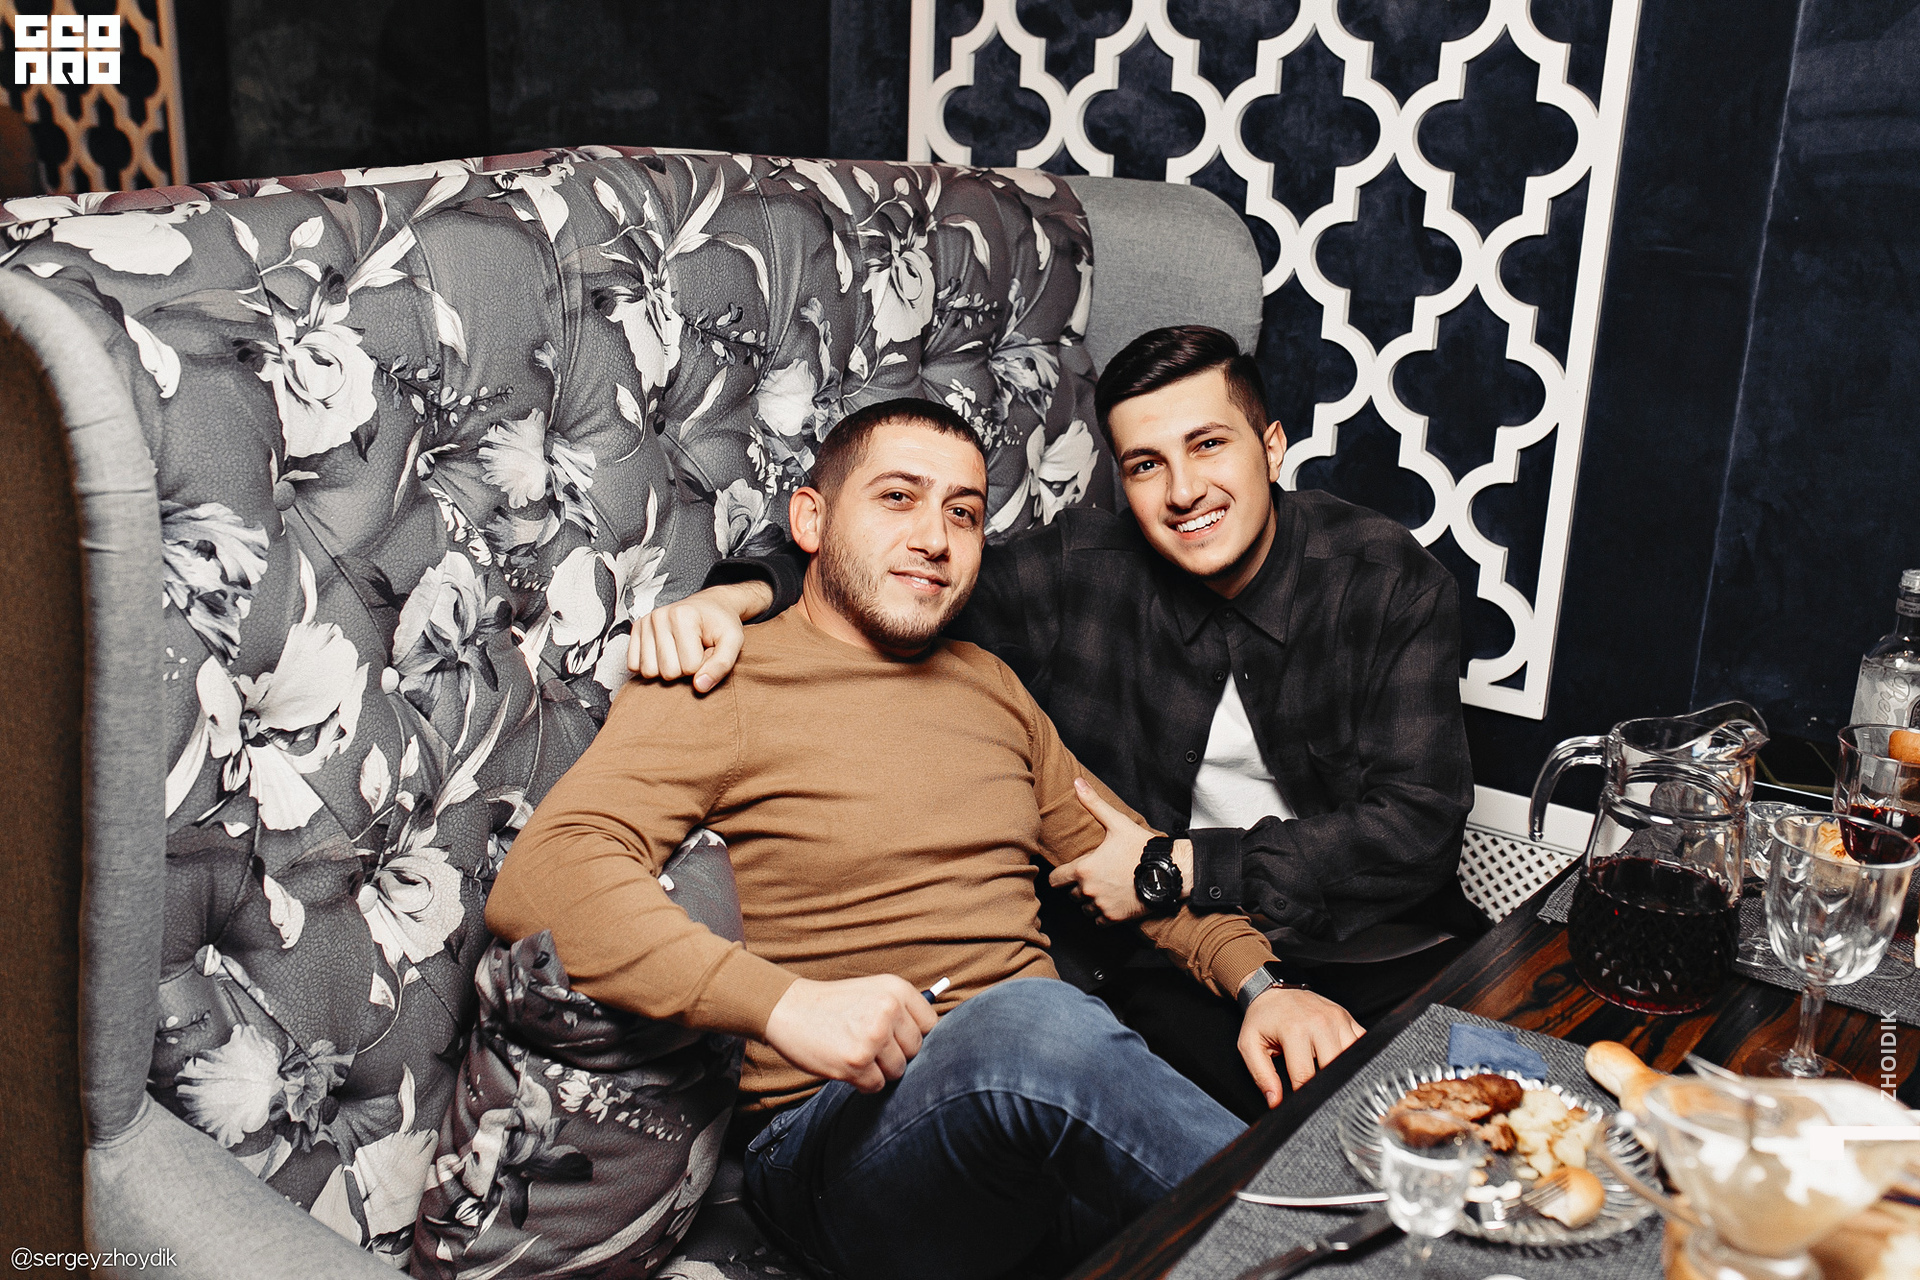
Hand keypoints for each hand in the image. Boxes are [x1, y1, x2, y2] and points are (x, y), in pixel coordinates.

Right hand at [626, 581, 770, 691]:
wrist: (711, 606)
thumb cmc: (722, 625)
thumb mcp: (733, 642)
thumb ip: (721, 665)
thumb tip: (700, 687)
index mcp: (683, 616)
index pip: (690, 667)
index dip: (703, 665)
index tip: (707, 650)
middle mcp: (659, 616)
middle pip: (667, 672)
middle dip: (685, 669)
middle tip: (695, 652)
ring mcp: (645, 622)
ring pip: (649, 672)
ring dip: (668, 668)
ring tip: (681, 652)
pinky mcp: (636, 629)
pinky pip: (633, 665)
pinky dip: (651, 665)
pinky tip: (666, 653)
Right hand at [762, 975, 937, 1092]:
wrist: (788, 1009)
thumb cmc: (834, 1004)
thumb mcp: (873, 992)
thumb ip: (903, 1010)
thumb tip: (937, 1041)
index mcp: (896, 989)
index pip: (930, 1025)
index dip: (914, 1036)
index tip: (896, 1038)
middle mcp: (888, 1011)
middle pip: (915, 1051)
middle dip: (895, 1054)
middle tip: (869, 1045)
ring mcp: (872, 1037)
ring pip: (897, 1070)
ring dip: (879, 1070)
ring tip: (856, 1053)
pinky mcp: (855, 1063)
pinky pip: (876, 1086)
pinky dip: (863, 1082)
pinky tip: (846, 1064)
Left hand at [1048, 778, 1184, 924]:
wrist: (1167, 871)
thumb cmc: (1140, 847)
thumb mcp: (1116, 823)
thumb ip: (1093, 803)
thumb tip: (1076, 782)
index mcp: (1083, 869)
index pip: (1055, 880)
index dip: (1060, 876)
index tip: (1067, 873)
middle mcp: (1088, 891)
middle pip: (1071, 894)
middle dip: (1079, 886)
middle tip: (1094, 876)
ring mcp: (1101, 906)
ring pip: (1084, 908)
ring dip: (1090, 901)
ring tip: (1104, 888)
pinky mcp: (1115, 918)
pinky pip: (1099, 921)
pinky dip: (1103, 914)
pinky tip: (1112, 901)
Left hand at [1237, 986, 1365, 1103]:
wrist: (1274, 992)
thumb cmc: (1262, 1020)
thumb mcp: (1250, 1045)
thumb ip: (1262, 1075)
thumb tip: (1275, 1102)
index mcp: (1295, 1030)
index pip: (1306, 1076)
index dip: (1303, 1095)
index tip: (1300, 1103)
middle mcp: (1320, 1023)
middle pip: (1334, 1068)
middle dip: (1326, 1086)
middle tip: (1318, 1096)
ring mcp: (1338, 1019)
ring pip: (1353, 1058)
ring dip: (1344, 1073)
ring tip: (1333, 1083)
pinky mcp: (1348, 1018)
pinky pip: (1363, 1044)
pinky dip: (1359, 1058)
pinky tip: (1346, 1067)